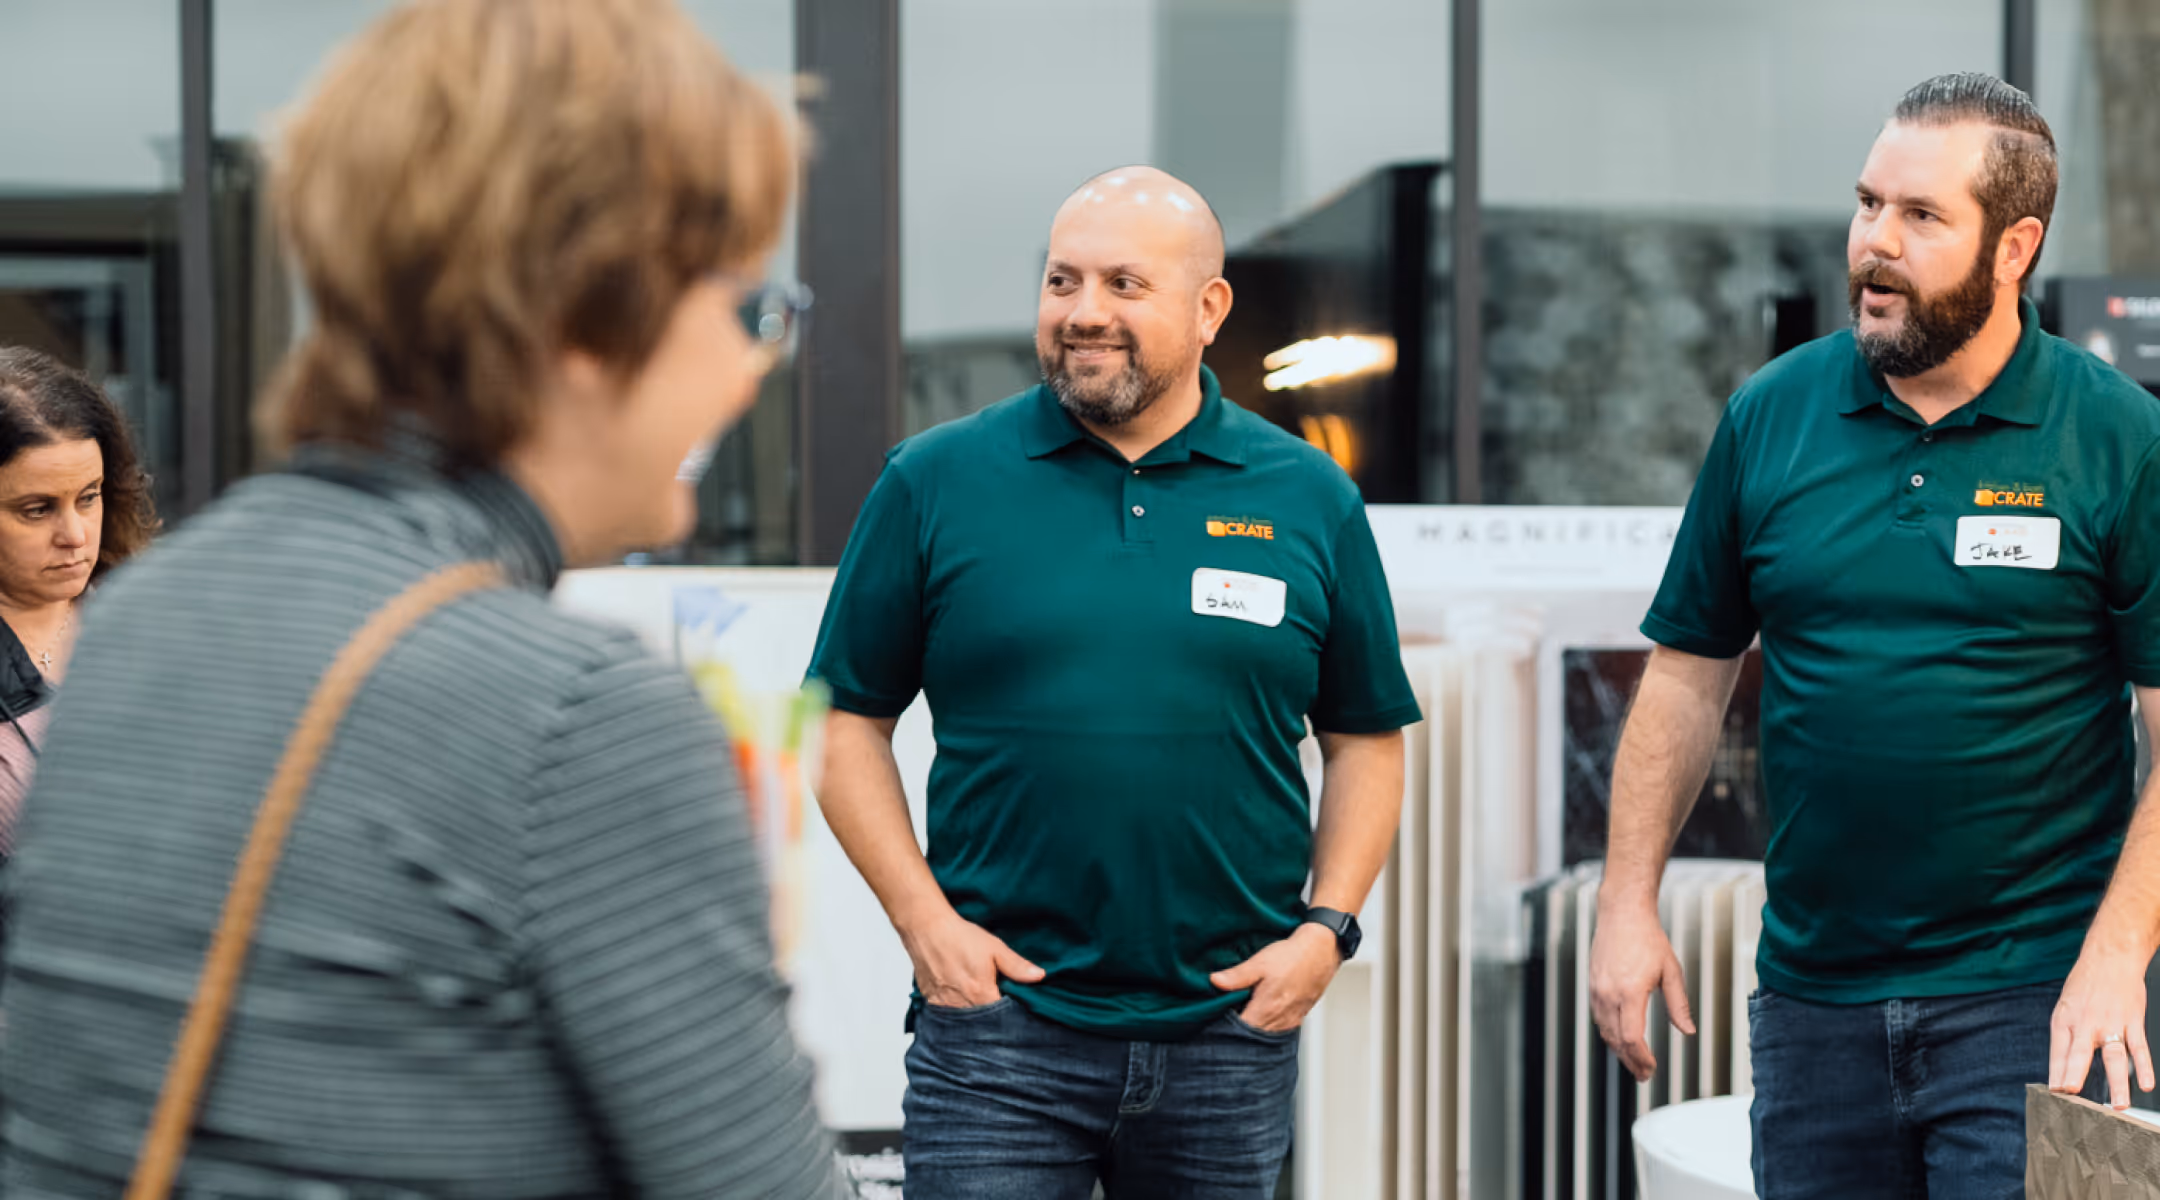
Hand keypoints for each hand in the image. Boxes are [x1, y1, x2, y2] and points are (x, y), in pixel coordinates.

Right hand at [899, 909, 1043, 1008]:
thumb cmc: (960, 937)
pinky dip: (955, 1010)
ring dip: (972, 1015)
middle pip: (982, 1023)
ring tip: (976, 1000)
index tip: (1013, 1009)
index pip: (1001, 1018)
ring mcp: (944, 1005)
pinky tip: (959, 998)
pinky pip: (947, 1014)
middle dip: (990, 1018)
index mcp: (981, 995)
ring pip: (964, 1020)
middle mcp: (962, 1005)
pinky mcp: (931, 1001)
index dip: (1009, 1015)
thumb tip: (1039, 977)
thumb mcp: (995, 948)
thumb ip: (1017, 966)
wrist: (926, 928)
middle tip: (994, 1004)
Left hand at [1209, 923, 1341, 1032]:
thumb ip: (1236, 976)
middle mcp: (1279, 1020)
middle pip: (1252, 1035)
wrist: (1321, 951)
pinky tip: (1263, 1013)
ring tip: (1244, 1013)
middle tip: (1227, 1015)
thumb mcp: (1259, 962)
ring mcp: (1290, 1020)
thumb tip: (1215, 981)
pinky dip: (1268, 1025)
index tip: (1216, 1018)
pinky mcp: (1298, 1017)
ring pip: (1265, 1034)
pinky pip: (1279, 1029)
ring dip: (1254, 1028)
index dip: (1226, 1027)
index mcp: (1266, 1009)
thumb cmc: (1292, 956)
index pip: (1240, 1031)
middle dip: (1238, 1030)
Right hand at [1588, 902, 1695, 1082]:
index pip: (1632, 1038)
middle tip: (1644, 1075)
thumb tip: (1688, 1031)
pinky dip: (1610, 1033)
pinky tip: (1621, 1037)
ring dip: (1619, 1050)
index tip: (1652, 1069)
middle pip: (1616, 1041)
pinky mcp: (1592, 986)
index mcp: (1630, 992)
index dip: (1642, 1059)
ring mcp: (1597, 990)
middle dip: (1631, 1061)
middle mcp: (1609, 994)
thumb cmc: (1648, 938)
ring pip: (1605, 1031)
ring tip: (1634, 1061)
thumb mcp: (1671, 972)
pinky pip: (1599, 1018)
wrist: (1622, 914)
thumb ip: (1679, 1004)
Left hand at [2050, 951, 2155, 1109]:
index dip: (2056, 1073)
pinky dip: (2144, 1067)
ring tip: (2118, 1105)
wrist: (2110, 958)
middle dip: (2074, 1074)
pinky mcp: (2133, 1021)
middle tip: (2071, 1094)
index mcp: (2065, 1020)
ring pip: (2114, 1056)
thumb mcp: (2064, 1007)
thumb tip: (2062, 1069)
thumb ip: (2066, 1038)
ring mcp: (2111, 1023)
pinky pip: (2139, 1047)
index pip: (2058, 1052)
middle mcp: (2086, 1023)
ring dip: (2117, 1082)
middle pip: (2079, 1053)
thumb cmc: (2085, 985)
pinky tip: (2146, 1085)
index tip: (2054, 1093)